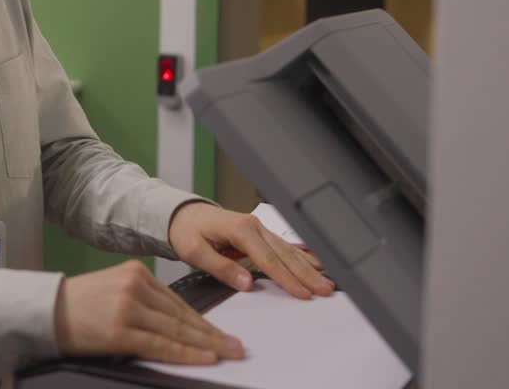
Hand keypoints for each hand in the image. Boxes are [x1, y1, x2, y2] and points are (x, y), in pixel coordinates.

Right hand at [54, 260, 245, 364]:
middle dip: (213, 334)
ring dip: (206, 345)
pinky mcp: (121, 330)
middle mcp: (135, 286)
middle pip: (182, 315)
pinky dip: (186, 353)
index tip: (223, 334)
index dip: (204, 321)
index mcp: (136, 272)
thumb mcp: (116, 290)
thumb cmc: (78, 306)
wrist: (45, 311)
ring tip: (227, 354)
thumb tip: (182, 326)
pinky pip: (161, 344)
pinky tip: (204, 358)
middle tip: (236, 347)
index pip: (178, 302)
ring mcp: (128, 307)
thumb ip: (146, 301)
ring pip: (177, 330)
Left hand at [168, 202, 333, 299]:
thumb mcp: (195, 251)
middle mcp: (254, 226)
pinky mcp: (260, 234)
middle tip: (325, 290)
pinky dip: (302, 257)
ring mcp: (259, 228)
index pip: (268, 259)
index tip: (302, 293)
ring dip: (308, 267)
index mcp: (240, 229)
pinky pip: (283, 247)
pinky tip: (316, 264)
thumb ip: (221, 267)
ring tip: (326, 282)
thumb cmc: (187, 231)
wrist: (182, 215)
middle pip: (285, 254)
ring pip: (289, 250)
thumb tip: (246, 283)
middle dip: (306, 274)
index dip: (286, 278)